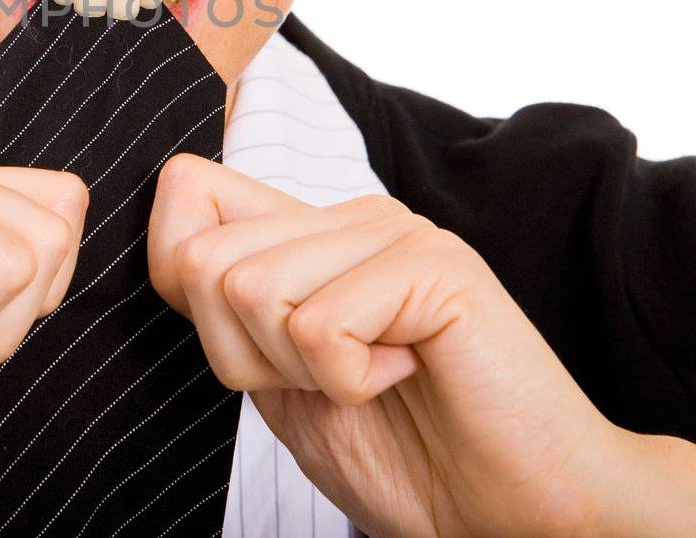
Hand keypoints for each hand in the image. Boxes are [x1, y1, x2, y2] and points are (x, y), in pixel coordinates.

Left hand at [148, 153, 622, 537]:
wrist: (517, 516)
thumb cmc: (410, 460)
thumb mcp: (283, 384)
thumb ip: (232, 312)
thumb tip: (177, 235)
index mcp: (310, 236)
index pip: (186, 190)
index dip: (178, 278)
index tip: (256, 351)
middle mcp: (349, 217)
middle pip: (203, 261)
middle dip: (244, 356)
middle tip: (331, 382)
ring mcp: (394, 233)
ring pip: (251, 289)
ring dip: (301, 371)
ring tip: (374, 380)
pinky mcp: (434, 266)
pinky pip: (320, 325)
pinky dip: (351, 382)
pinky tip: (410, 375)